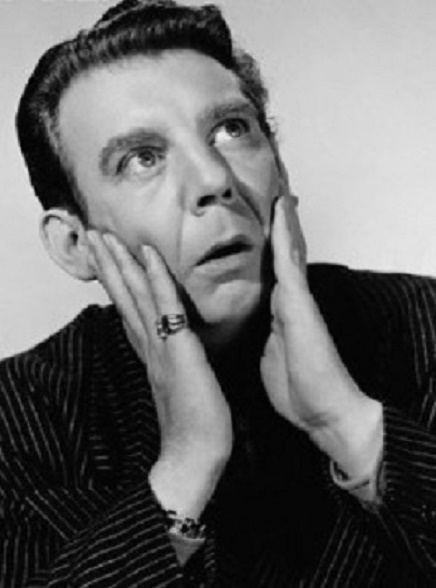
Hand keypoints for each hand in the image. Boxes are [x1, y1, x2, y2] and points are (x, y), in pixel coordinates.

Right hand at [87, 231, 231, 516]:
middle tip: (93, 236)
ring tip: (104, 237)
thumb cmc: (194, 425)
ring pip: (137, 297)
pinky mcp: (179, 350)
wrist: (196, 456)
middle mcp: (150, 346)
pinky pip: (167, 308)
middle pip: (124, 298)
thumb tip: (175, 347)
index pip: (130, 310)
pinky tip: (148, 255)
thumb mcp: (179, 385)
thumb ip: (171, 362)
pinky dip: (157, 280)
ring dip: (120, 264)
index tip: (107, 258)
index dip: (118, 283)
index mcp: (151, 354)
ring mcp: (161, 347)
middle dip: (109, 265)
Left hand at [260, 195, 381, 475]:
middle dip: (280, 226)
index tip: (261, 221)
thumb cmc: (298, 388)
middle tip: (275, 194)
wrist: (324, 410)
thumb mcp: (270, 354)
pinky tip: (281, 211)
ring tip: (280, 191)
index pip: (274, 270)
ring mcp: (297, 300)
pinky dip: (285, 236)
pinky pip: (288, 264)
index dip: (270, 245)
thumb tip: (256, 324)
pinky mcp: (300, 305)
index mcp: (279, 311)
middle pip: (284, 254)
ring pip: (288, 251)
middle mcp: (290, 299)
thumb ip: (265, 332)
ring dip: (285, 221)